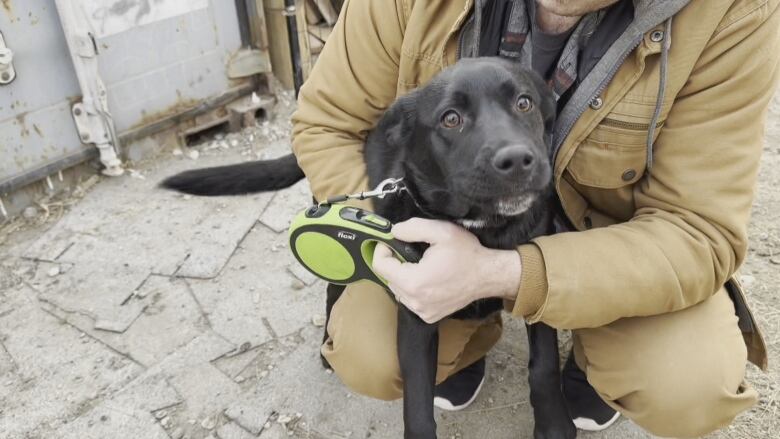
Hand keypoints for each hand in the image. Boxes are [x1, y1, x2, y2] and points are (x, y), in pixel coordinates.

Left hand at [372, 218, 522, 322]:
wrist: (488, 275)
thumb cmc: (466, 253)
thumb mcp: (441, 231)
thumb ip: (413, 228)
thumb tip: (394, 232)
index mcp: (414, 282)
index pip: (380, 266)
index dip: (383, 250)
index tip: (392, 241)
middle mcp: (415, 301)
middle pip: (388, 278)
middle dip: (395, 263)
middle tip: (412, 251)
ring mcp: (422, 311)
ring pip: (398, 290)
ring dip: (403, 277)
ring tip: (422, 265)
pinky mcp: (429, 316)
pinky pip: (410, 300)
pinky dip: (413, 289)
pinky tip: (429, 279)